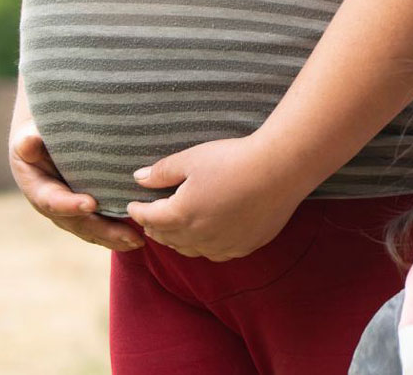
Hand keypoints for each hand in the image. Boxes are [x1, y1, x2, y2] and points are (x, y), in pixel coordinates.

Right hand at [9, 119, 143, 251]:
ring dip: (113, 237)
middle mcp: (52, 205)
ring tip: (137, 241)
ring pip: (90, 229)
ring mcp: (68, 211)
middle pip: (76, 222)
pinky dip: (116, 232)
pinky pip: (98, 225)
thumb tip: (28, 142)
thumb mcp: (29, 135)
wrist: (40, 142)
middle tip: (127, 235)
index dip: (69, 204)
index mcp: (37, 188)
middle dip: (102, 229)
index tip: (91, 204)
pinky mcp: (82, 211)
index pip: (51, 200)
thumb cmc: (38, 135)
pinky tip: (137, 236)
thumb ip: (30, 141)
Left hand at [126, 133, 296, 260]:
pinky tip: (207, 237)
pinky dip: (204, 246)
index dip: (138, 211)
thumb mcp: (192, 158)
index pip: (149, 218)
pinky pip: (216, 253)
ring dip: (178, 239)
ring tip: (175, 228)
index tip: (132, 205)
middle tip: (151, 217)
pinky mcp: (244, 247)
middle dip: (155, 227)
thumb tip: (138, 179)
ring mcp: (222, 246)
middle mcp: (197, 238)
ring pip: (190, 250)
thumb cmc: (233, 159)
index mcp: (180, 215)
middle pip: (167, 237)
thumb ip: (162, 171)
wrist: (280, 169)